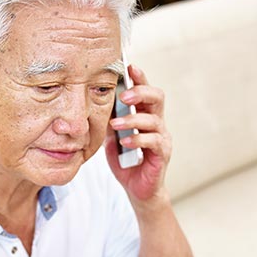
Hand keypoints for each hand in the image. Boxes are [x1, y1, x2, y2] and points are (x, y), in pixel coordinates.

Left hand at [105, 64, 171, 203]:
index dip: (140, 78)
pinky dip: (137, 139)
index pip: (146, 91)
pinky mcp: (162, 154)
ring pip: (154, 119)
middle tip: (124, 95)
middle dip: (141, 92)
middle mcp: (157, 123)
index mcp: (145, 115)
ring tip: (115, 123)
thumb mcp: (112, 137)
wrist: (138, 189)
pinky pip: (153, 142)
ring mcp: (162, 138)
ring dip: (132, 119)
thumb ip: (109, 121)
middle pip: (157, 97)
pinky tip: (125, 141)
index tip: (129, 67)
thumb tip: (94, 103)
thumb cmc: (127, 161)